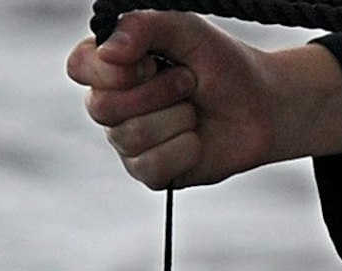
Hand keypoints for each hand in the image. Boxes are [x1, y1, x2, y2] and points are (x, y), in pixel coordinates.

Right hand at [66, 12, 341, 189]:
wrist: (262, 106)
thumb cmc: (222, 66)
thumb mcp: (187, 31)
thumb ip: (144, 27)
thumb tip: (108, 51)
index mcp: (114, 67)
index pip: (79, 67)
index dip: (110, 70)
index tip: (149, 62)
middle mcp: (113, 105)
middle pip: (103, 107)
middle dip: (158, 92)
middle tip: (188, 82)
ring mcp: (127, 142)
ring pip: (132, 136)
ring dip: (178, 118)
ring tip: (195, 110)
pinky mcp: (149, 172)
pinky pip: (152, 165)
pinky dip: (186, 148)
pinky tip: (196, 139)